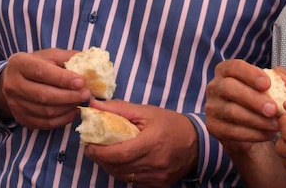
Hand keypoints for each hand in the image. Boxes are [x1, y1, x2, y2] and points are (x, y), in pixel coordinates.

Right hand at [0, 48, 90, 128]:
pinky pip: (44, 124)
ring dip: (67, 108)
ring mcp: (15, 104)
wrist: (14, 80)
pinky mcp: (21, 118)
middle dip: (69, 96)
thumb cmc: (38, 65)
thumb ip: (69, 58)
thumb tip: (92, 63)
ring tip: (81, 102)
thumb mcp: (50, 55)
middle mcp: (13, 84)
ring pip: (45, 111)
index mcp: (20, 64)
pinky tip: (73, 112)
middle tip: (86, 95)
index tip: (82, 82)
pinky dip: (62, 120)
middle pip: (43, 95)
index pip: (42, 72)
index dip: (63, 79)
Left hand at [83, 100, 197, 187]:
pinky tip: (120, 163)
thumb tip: (95, 105)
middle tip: (91, 148)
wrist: (196, 143)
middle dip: (100, 159)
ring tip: (103, 154)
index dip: (100, 152)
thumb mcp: (147, 112)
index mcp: (152, 142)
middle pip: (119, 167)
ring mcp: (157, 177)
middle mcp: (154, 162)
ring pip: (123, 176)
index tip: (88, 144)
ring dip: (109, 167)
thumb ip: (120, 109)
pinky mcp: (158, 185)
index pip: (120, 153)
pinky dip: (123, 173)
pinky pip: (133, 182)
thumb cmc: (170, 124)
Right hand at [205, 59, 284, 152]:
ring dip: (257, 119)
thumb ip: (278, 77)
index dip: (250, 74)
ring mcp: (211, 107)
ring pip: (232, 111)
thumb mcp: (268, 84)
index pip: (234, 67)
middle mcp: (214, 86)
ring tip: (275, 124)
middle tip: (273, 109)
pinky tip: (267, 134)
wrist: (245, 125)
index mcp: (225, 70)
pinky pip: (232, 131)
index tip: (268, 84)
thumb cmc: (256, 97)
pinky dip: (253, 134)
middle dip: (254, 99)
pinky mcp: (213, 127)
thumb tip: (284, 81)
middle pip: (230, 88)